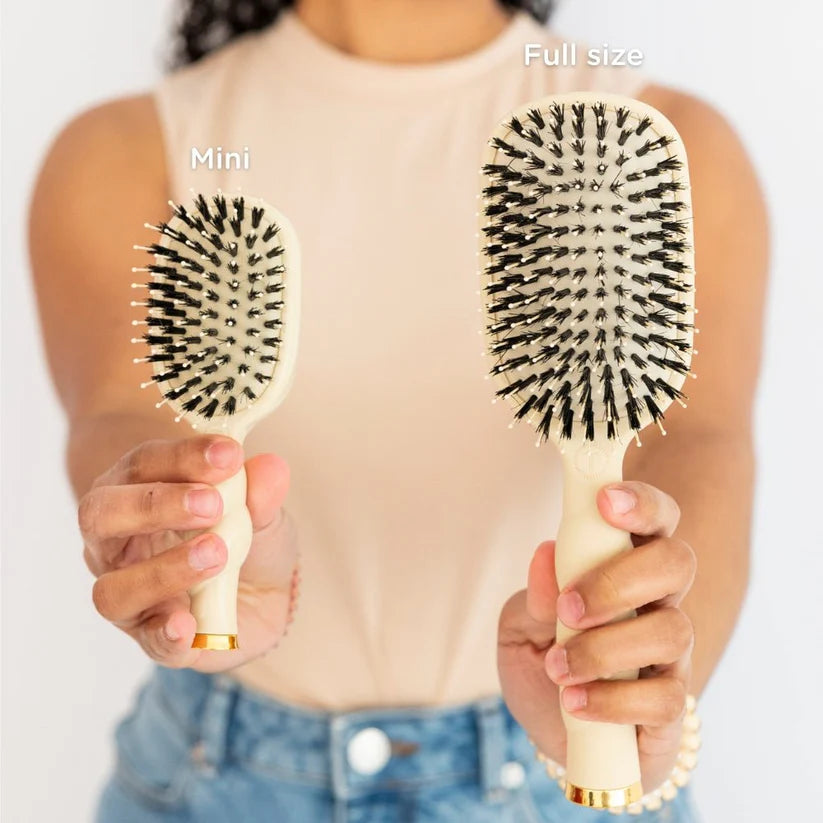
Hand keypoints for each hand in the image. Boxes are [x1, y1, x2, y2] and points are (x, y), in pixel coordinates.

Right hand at [79, 436, 297, 671]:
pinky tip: (188, 623)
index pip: (142, 465)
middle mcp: (118, 543)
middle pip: (102, 516)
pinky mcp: (153, 638)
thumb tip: (271, 467)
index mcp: (139, 493)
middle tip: (211, 504)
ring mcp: (129, 594)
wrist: (263, 596)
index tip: (228, 454)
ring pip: (114, 586)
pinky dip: (165, 633)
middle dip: (154, 505)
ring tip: (216, 553)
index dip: (181, 457)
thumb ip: (262, 493)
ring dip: (164, 569)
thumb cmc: (247, 539)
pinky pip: (147, 641)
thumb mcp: (264, 511)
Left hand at [498, 481, 695, 791]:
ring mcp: (671, 653)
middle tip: (569, 608)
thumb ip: (533, 596)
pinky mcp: (671, 706)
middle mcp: (658, 600)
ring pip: (671, 631)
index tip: (604, 501)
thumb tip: (545, 556)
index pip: (655, 516)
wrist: (551, 727)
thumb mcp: (519, 625)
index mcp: (625, 563)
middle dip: (619, 580)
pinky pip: (665, 699)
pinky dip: (613, 701)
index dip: (640, 502)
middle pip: (675, 563)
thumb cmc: (542, 658)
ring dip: (605, 648)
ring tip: (557, 667)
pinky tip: (575, 701)